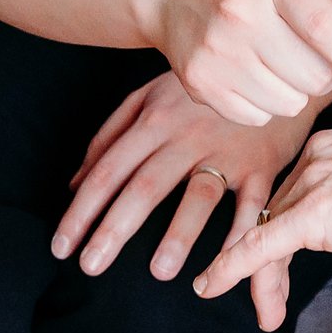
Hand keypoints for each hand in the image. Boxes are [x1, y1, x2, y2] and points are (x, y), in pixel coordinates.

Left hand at [54, 73, 313, 295]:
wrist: (270, 61)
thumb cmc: (203, 89)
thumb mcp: (151, 96)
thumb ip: (111, 134)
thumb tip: (74, 182)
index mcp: (155, 119)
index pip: (109, 170)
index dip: (81, 210)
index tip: (61, 246)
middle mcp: (187, 135)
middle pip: (146, 186)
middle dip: (114, 228)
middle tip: (90, 266)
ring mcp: (227, 149)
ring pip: (199, 194)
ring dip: (179, 234)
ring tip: (159, 272)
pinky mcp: (261, 162)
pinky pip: (252, 200)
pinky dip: (242, 230)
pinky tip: (227, 258)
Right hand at [154, 0, 331, 126]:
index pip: (323, 27)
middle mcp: (240, 14)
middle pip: (314, 76)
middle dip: (325, 73)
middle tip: (308, 52)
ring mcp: (215, 52)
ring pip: (290, 103)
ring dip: (296, 90)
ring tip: (276, 59)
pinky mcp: (198, 83)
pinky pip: (259, 117)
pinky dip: (266, 103)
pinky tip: (252, 72)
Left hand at [195, 122, 331, 328]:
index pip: (303, 189)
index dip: (290, 229)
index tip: (285, 258)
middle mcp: (323, 152)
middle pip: (281, 210)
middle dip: (272, 258)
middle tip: (272, 300)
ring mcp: (316, 179)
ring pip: (269, 231)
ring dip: (259, 275)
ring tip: (266, 311)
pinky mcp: (312, 211)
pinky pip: (258, 245)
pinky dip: (231, 268)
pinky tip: (211, 286)